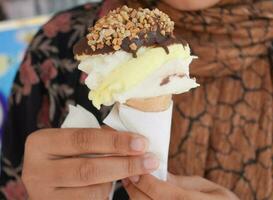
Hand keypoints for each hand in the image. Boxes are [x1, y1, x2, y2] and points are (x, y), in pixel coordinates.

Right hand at [22, 128, 158, 199]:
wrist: (46, 178)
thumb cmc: (67, 153)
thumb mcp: (75, 141)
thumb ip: (98, 138)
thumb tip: (135, 141)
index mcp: (41, 143)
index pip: (83, 139)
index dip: (115, 141)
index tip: (142, 142)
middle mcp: (36, 171)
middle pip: (88, 169)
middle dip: (125, 164)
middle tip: (150, 160)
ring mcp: (43, 195)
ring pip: (92, 190)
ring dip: (117, 180)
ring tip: (129, 170)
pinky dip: (107, 192)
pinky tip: (113, 183)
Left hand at [123, 174, 238, 199]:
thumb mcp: (210, 189)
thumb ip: (183, 183)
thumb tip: (160, 174)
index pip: (163, 193)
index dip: (146, 181)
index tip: (136, 169)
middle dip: (135, 189)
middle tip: (129, 175)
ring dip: (135, 198)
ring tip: (132, 185)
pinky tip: (142, 196)